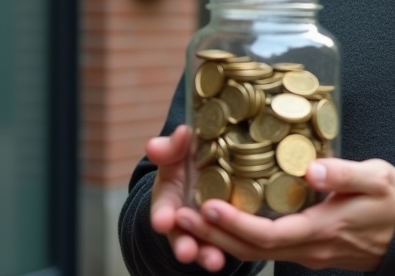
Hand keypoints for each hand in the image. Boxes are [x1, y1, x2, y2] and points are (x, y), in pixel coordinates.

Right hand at [147, 125, 229, 271]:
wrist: (206, 169)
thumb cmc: (188, 160)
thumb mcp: (178, 151)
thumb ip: (175, 144)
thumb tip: (182, 132)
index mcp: (168, 199)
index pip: (162, 210)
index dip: (162, 216)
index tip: (162, 221)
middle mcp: (182, 219)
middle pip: (180, 236)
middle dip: (183, 244)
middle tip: (187, 251)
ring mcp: (201, 229)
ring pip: (201, 246)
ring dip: (206, 254)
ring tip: (214, 262)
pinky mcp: (221, 234)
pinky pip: (223, 245)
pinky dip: (226, 252)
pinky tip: (232, 256)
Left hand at [172, 158, 394, 271]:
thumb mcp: (379, 179)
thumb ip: (347, 173)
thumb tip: (313, 168)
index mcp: (323, 229)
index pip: (270, 235)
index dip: (236, 225)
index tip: (209, 207)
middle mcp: (310, 248)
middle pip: (252, 251)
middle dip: (213, 236)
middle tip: (180, 216)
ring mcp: (309, 253)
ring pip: (256, 253)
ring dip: (222, 239)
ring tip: (193, 218)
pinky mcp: (310, 250)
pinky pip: (268, 249)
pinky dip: (242, 238)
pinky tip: (227, 221)